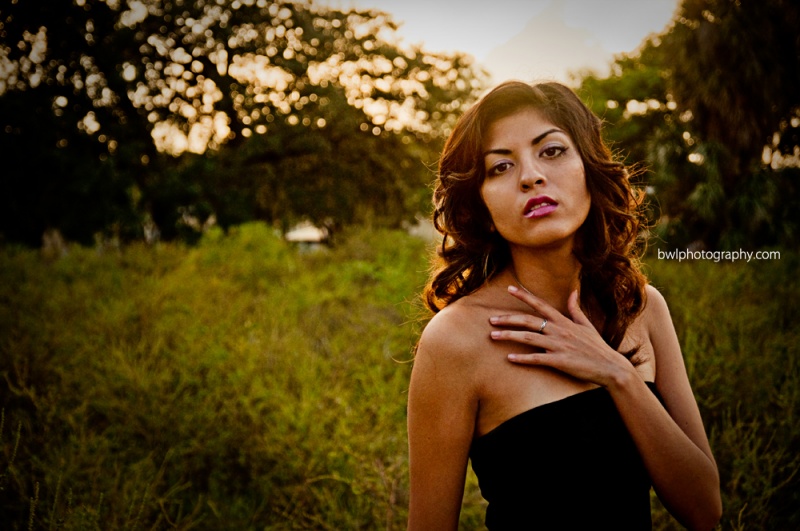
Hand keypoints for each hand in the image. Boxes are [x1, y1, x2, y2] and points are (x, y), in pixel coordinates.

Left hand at [489, 286, 633, 387]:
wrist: (611, 368)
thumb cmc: (597, 347)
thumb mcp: (587, 325)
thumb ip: (576, 309)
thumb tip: (573, 292)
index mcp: (564, 321)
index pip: (541, 305)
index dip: (524, 296)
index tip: (509, 289)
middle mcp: (559, 331)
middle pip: (529, 321)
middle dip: (508, 319)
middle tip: (490, 319)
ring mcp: (559, 346)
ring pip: (528, 338)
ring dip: (509, 336)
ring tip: (493, 336)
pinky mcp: (560, 361)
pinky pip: (537, 359)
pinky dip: (523, 358)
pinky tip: (509, 358)